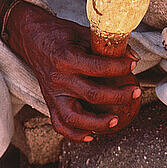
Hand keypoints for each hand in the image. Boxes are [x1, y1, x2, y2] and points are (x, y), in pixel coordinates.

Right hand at [4, 2, 140, 141]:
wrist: (30, 38)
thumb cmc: (58, 34)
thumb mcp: (81, 32)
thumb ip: (105, 45)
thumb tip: (133, 57)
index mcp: (67, 59)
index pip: (99, 67)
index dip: (120, 67)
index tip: (132, 64)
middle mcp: (59, 79)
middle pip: (92, 95)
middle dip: (119, 96)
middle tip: (136, 92)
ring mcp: (52, 94)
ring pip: (74, 117)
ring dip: (97, 123)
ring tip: (116, 120)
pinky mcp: (49, 102)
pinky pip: (60, 124)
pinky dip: (75, 134)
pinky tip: (92, 135)